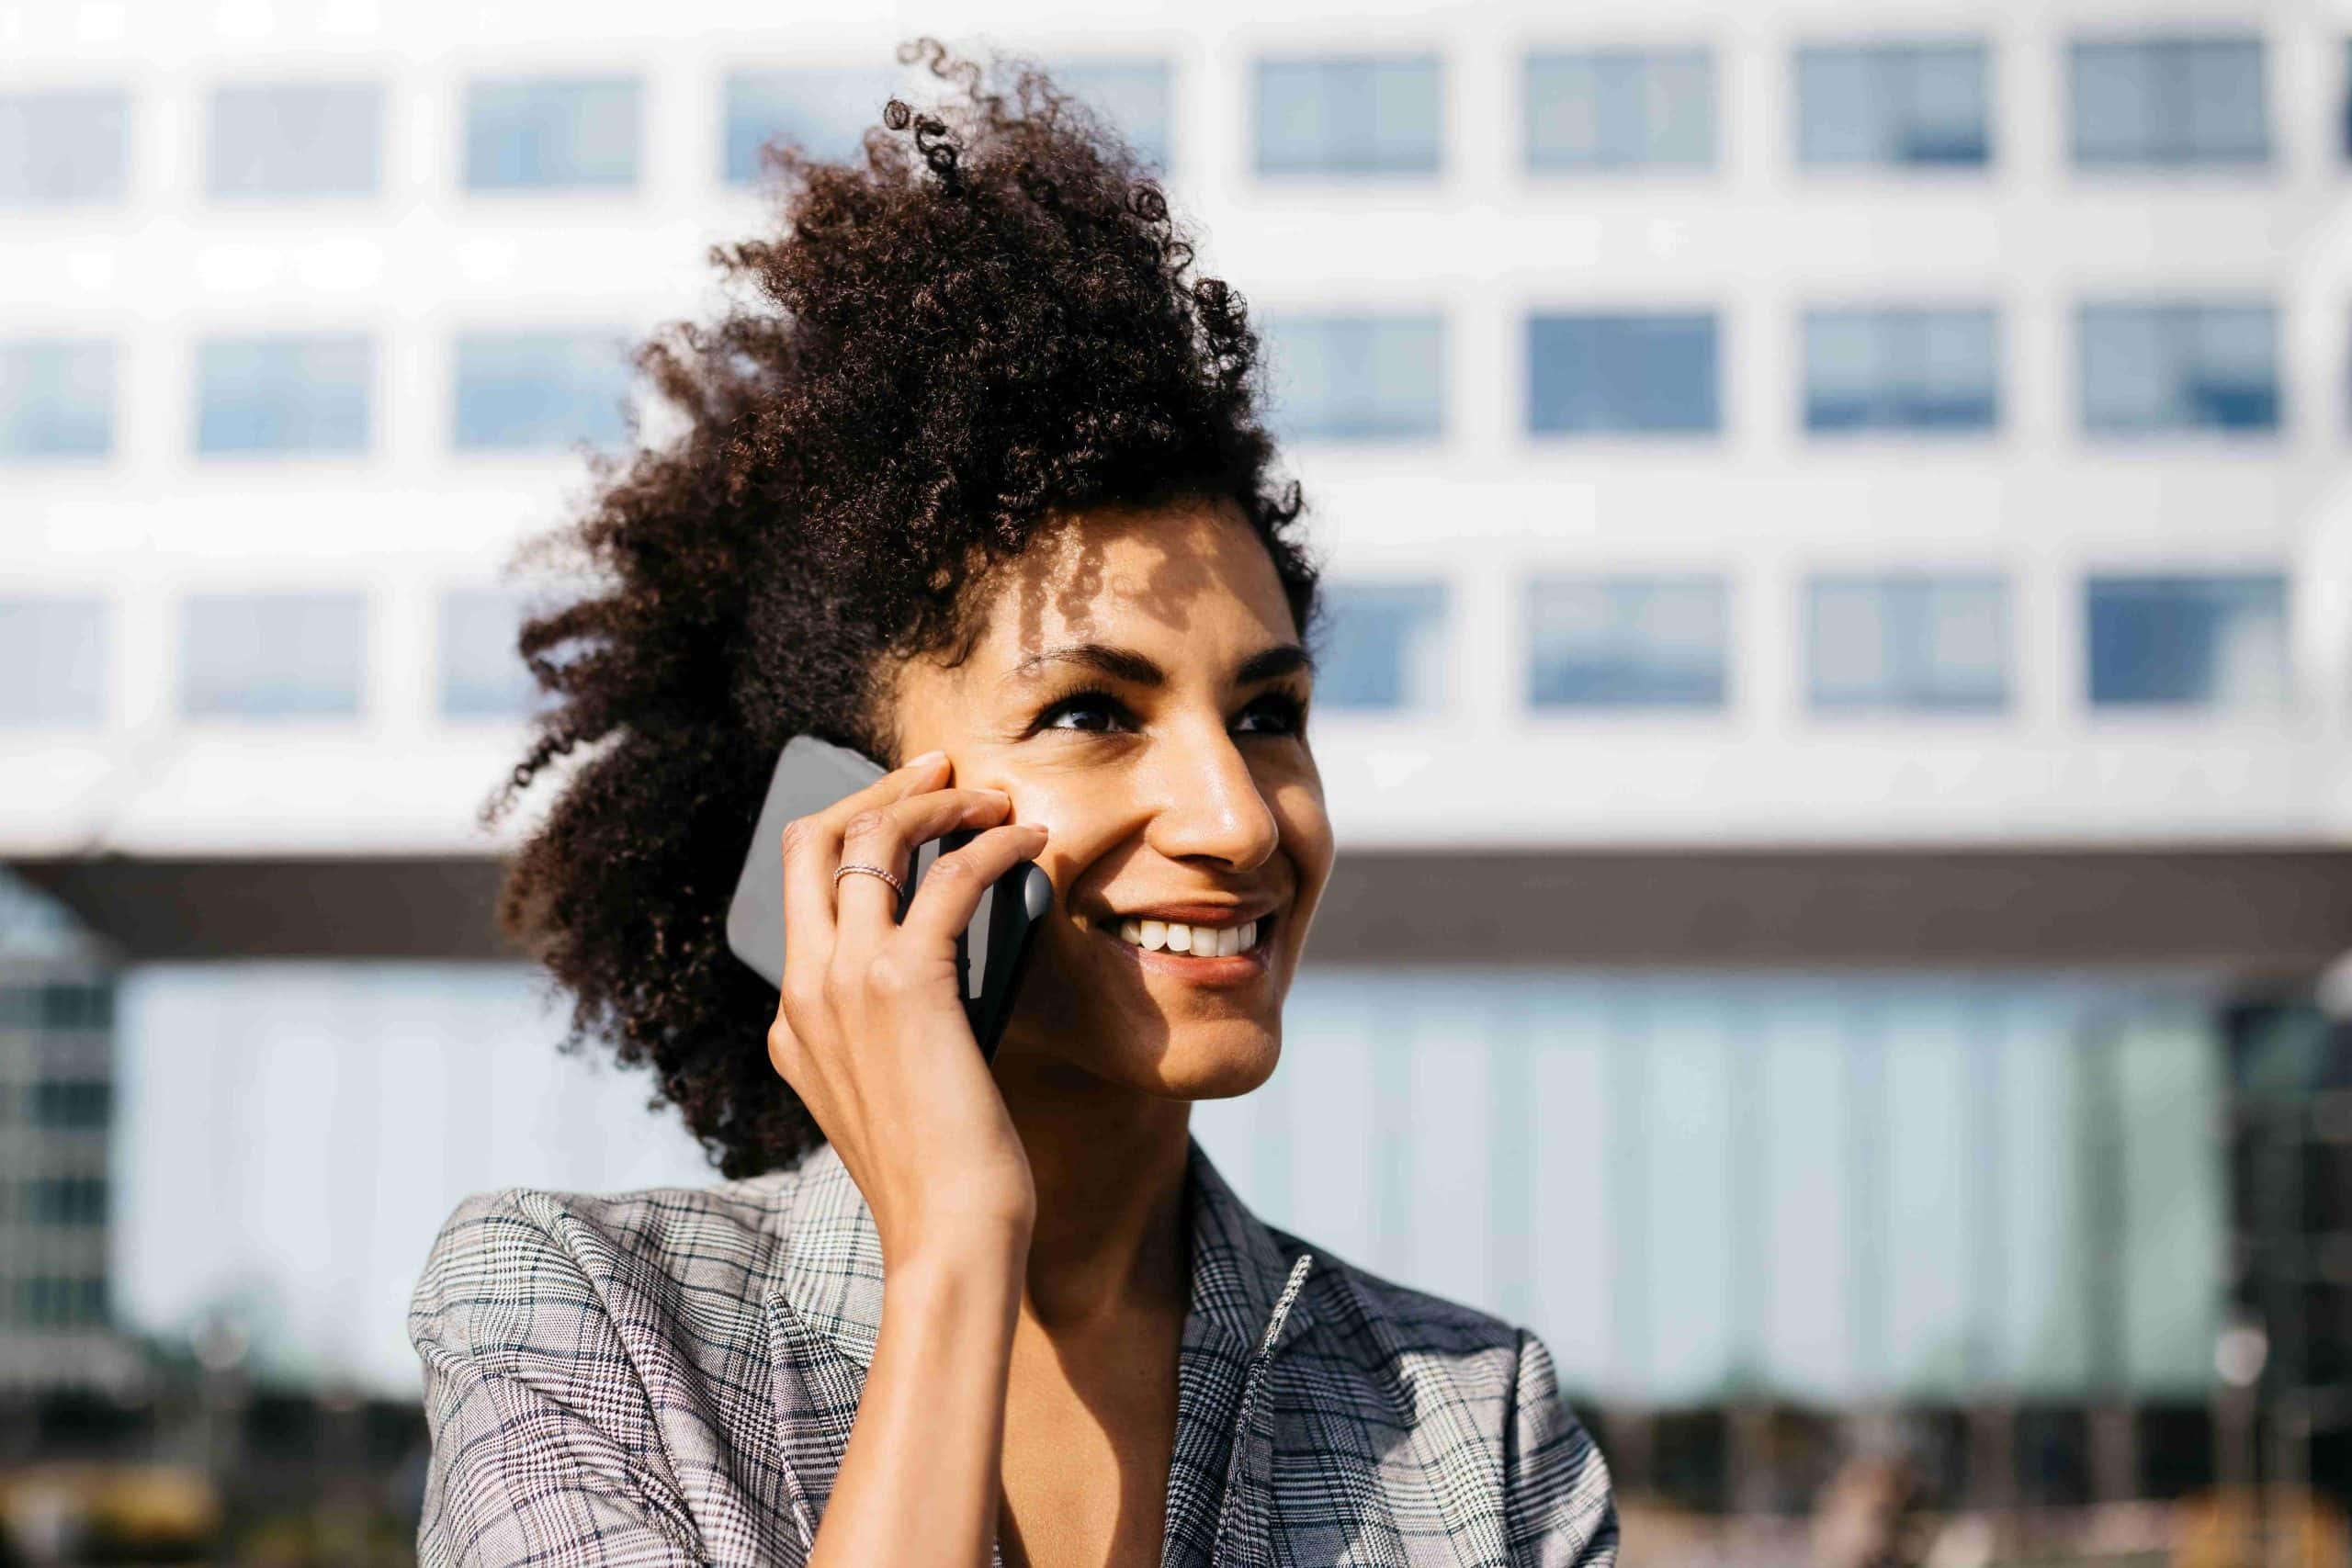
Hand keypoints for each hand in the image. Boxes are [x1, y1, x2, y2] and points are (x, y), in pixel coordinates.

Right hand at [766, 749, 1048, 1264]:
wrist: (949, 1238)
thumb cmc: (943, 1179)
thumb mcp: (893, 1097)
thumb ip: (892, 1035)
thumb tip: (947, 980)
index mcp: (793, 1020)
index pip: (801, 887)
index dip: (858, 831)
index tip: (916, 805)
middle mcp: (804, 991)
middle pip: (812, 840)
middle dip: (878, 788)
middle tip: (943, 767)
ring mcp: (844, 985)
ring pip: (872, 839)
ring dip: (940, 803)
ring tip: (997, 801)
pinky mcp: (905, 986)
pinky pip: (948, 877)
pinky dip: (994, 846)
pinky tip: (1033, 845)